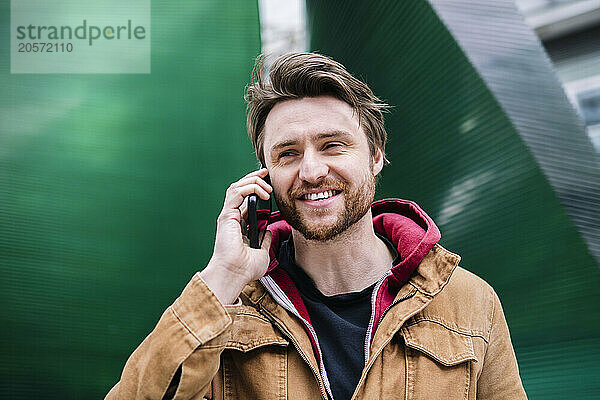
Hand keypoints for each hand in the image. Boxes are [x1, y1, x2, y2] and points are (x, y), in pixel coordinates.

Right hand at [200, 168, 272, 303]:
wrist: (235, 273)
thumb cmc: (245, 268)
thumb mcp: (262, 252)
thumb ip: (265, 240)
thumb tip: (267, 232)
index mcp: (239, 225)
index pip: (246, 199)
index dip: (256, 187)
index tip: (268, 183)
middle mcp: (232, 218)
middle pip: (240, 189)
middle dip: (253, 178)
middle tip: (266, 174)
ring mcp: (228, 216)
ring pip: (236, 187)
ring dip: (252, 181)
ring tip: (266, 188)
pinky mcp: (226, 215)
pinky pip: (235, 193)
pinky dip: (249, 187)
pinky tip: (261, 192)